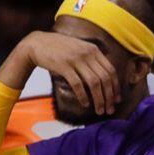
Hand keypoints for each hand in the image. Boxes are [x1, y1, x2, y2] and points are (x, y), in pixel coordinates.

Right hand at [0, 31, 120, 114]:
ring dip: (99, 99)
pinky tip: (85, 104)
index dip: (116, 87)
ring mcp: (75, 59)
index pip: (111, 71)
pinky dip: (83, 96)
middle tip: (110, 110)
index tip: (117, 100)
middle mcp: (87, 54)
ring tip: (99, 110)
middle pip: (105, 79)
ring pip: (94, 83)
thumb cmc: (60, 49)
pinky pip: (78, 84)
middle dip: (109, 97)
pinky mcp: (64, 66)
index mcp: (94, 50)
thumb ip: (93, 60)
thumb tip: (107, 79)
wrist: (36, 43)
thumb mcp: (80, 49)